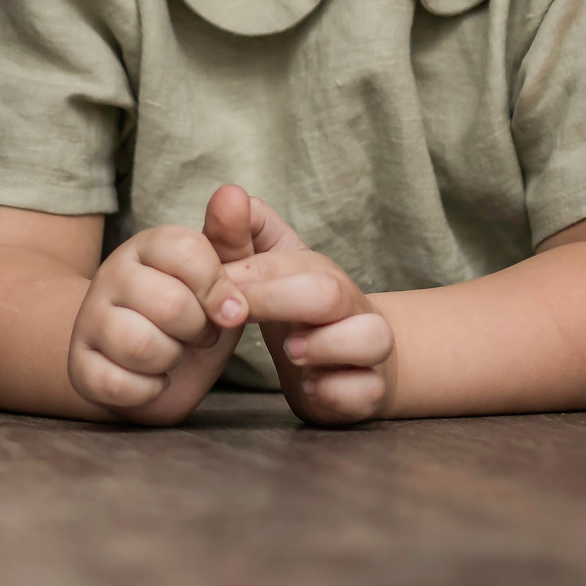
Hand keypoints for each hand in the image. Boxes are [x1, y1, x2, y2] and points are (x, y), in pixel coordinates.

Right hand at [67, 218, 253, 423]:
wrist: (147, 365)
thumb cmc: (190, 316)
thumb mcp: (220, 278)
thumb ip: (232, 240)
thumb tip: (233, 193)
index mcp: (147, 246)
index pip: (187, 251)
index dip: (217, 287)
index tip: (230, 309)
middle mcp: (112, 275)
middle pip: (171, 304)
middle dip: (198, 330)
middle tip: (197, 334)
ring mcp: (89, 320)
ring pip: (141, 345)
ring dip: (171, 359)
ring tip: (172, 354)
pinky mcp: (80, 366)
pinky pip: (120, 384)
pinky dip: (148, 390)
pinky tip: (151, 379)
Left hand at [214, 185, 393, 424]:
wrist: (350, 359)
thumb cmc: (296, 308)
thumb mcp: (267, 269)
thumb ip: (240, 236)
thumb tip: (228, 193)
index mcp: (318, 272)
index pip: (286, 263)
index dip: (247, 278)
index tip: (215, 295)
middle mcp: (350, 305)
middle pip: (331, 292)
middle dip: (280, 302)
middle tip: (238, 318)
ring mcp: (366, 349)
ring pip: (371, 339)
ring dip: (326, 347)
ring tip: (292, 353)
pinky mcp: (369, 390)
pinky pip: (365, 391)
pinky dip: (338, 392)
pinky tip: (312, 386)